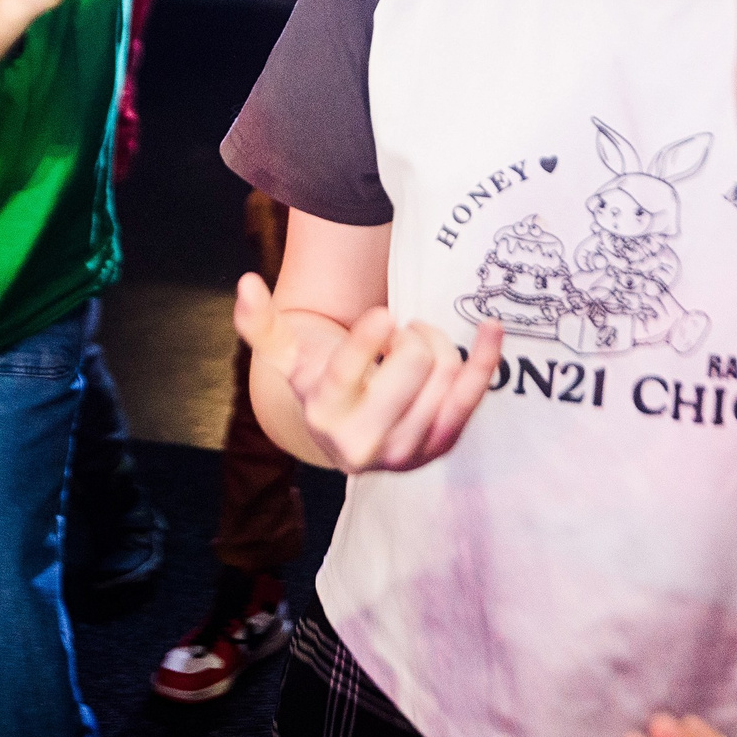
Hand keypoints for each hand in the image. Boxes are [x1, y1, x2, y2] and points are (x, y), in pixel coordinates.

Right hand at [235, 272, 504, 473]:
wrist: (350, 434)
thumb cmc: (323, 382)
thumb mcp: (291, 359)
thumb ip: (262, 325)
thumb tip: (245, 284)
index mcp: (324, 414)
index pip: (347, 372)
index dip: (369, 337)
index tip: (383, 315)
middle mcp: (364, 443)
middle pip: (412, 363)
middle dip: (410, 335)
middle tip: (400, 335)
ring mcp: (406, 452)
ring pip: (445, 372)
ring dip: (436, 344)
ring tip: (414, 349)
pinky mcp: (440, 447)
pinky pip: (473, 396)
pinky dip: (486, 358)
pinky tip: (491, 327)